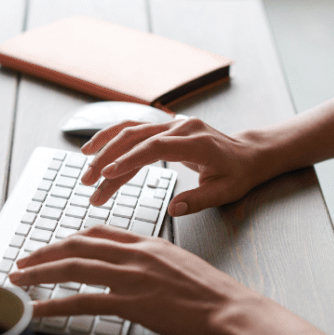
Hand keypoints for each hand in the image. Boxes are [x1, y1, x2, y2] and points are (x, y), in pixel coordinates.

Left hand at [8, 226, 258, 334]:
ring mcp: (132, 277)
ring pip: (74, 267)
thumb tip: (135, 268)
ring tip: (18, 280)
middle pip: (78, 245)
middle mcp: (135, 254)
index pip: (98, 233)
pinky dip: (54, 304)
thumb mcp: (179, 264)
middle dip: (44, 252)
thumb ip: (153, 261)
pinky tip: (37, 310)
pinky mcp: (131, 302)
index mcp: (147, 242)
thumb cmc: (210, 293)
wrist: (228, 308)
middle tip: (22, 262)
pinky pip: (82, 300)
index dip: (69, 239)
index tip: (51, 247)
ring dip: (40, 273)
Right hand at [80, 117, 267, 216]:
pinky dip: (112, 138)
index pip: (155, 147)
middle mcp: (181, 127)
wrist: (248, 154)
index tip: (108, 175)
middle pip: (136, 137)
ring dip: (104, 148)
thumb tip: (174, 209)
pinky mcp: (165, 128)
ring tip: (86, 169)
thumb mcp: (224, 192)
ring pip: (131, 131)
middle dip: (108, 159)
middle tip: (88, 183)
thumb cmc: (237, 175)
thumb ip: (199, 200)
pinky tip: (93, 150)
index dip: (129, 160)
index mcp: (197, 142)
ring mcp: (172, 124)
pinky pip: (134, 129)